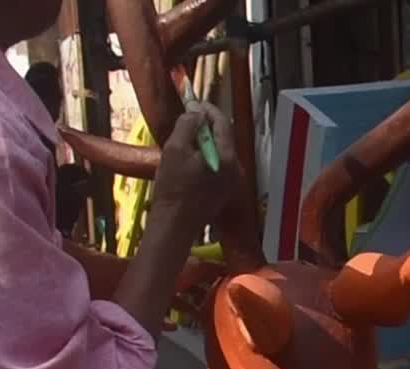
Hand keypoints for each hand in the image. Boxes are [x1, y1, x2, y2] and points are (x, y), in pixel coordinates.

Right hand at [150, 106, 241, 221]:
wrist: (175, 223)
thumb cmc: (173, 187)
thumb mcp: (175, 149)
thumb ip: (188, 126)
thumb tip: (197, 113)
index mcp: (227, 157)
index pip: (222, 123)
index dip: (208, 109)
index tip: (193, 102)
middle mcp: (236, 168)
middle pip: (223, 137)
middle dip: (205, 125)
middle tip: (187, 120)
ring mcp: (232, 181)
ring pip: (220, 151)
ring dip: (204, 141)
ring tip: (184, 140)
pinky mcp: (225, 191)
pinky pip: (218, 165)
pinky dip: (206, 156)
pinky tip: (189, 159)